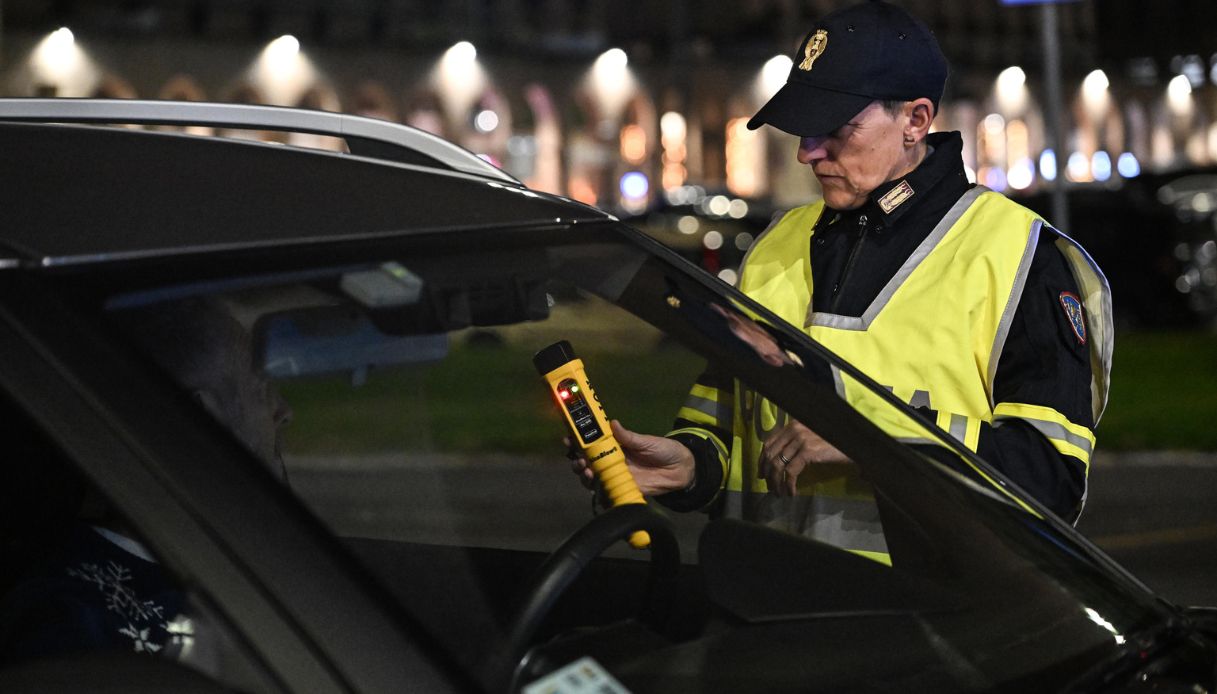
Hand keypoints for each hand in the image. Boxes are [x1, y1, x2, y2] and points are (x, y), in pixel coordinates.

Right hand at [568, 420, 694, 496]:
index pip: (591, 443)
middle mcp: (611, 461)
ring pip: (592, 478)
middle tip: (578, 460)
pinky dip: (598, 493)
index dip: (577, 441)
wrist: (681, 470)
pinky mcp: (623, 489)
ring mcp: (616, 476)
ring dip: (584, 476)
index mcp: (615, 446)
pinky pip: (606, 493)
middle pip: (586, 462)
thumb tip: (612, 423)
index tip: (568, 439)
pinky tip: (596, 489)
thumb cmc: (664, 450)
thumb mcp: (647, 442)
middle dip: (577, 461)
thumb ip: (629, 437)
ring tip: (587, 472)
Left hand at [758, 420, 848, 495]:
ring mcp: (800, 440)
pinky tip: (791, 492)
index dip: (762, 460)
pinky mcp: (808, 451)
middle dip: (768, 473)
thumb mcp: (810, 438)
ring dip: (776, 482)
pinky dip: (789, 485)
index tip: (762, 473)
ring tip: (779, 493)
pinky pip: (791, 472)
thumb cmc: (833, 442)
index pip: (769, 442)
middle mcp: (794, 429)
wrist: (852, 443)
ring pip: (778, 465)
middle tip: (769, 486)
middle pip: (771, 454)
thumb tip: (776, 460)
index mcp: (792, 425)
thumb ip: (794, 442)